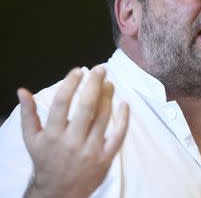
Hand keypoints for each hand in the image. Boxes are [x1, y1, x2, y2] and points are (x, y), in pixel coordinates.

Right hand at [18, 66, 128, 197]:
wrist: (59, 192)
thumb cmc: (46, 160)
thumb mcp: (32, 139)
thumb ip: (28, 114)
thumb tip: (22, 91)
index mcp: (52, 134)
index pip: (61, 102)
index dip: (70, 83)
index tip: (78, 70)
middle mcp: (72, 141)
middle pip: (86, 107)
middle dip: (94, 84)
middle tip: (100, 69)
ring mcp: (91, 150)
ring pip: (103, 118)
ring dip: (108, 97)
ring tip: (109, 83)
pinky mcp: (106, 157)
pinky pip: (118, 135)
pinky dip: (123, 118)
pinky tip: (124, 103)